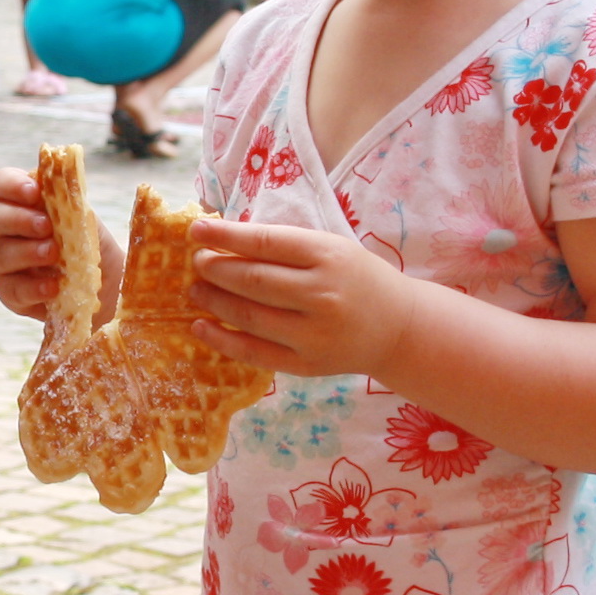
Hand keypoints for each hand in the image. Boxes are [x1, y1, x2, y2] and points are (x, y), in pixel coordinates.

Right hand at [0, 166, 85, 321]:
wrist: (103, 282)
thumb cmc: (87, 242)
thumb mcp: (83, 216)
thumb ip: (69, 199)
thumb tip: (65, 181)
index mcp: (19, 203)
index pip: (1, 184)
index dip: (12, 185)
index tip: (35, 192)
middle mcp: (4, 230)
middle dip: (19, 219)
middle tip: (46, 226)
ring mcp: (3, 262)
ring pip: (1, 254)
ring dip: (28, 252)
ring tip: (53, 254)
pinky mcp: (10, 292)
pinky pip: (14, 289)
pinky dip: (34, 287)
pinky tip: (53, 285)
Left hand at [187, 216, 415, 376]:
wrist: (399, 328)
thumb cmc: (357, 279)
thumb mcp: (331, 249)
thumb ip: (285, 246)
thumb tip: (225, 239)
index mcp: (328, 256)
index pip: (265, 243)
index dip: (225, 236)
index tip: (195, 230)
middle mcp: (321, 294)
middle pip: (253, 280)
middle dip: (215, 268)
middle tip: (197, 261)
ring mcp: (314, 333)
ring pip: (249, 315)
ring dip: (214, 301)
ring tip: (195, 289)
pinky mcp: (306, 364)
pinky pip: (254, 352)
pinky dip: (221, 340)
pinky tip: (201, 326)